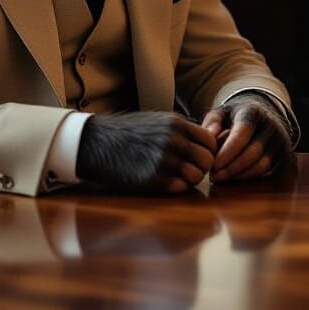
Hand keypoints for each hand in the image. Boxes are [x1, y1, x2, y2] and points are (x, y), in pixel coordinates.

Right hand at [76, 111, 216, 193]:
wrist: (98, 143)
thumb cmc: (129, 132)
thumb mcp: (159, 121)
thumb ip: (182, 129)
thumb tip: (207, 141)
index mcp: (176, 123)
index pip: (210, 141)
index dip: (208, 151)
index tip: (199, 156)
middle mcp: (173, 140)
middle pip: (207, 160)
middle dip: (202, 167)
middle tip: (190, 169)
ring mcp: (163, 160)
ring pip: (196, 176)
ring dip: (189, 179)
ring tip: (177, 176)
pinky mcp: (153, 179)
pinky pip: (180, 188)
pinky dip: (176, 187)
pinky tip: (165, 182)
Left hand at [202, 93, 292, 182]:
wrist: (263, 113)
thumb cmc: (236, 116)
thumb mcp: (221, 113)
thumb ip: (212, 123)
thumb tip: (209, 136)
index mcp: (253, 112)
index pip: (242, 133)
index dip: (227, 151)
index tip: (213, 165)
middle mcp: (271, 125)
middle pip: (252, 152)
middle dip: (231, 168)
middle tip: (213, 176)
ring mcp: (280, 141)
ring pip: (261, 165)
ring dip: (240, 175)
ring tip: (221, 178)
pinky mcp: (284, 155)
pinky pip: (268, 172)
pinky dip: (250, 177)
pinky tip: (235, 177)